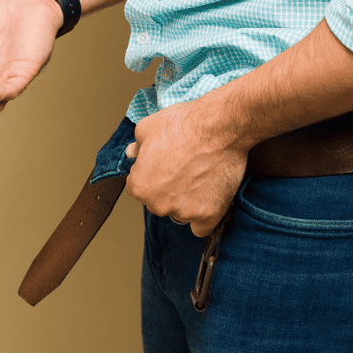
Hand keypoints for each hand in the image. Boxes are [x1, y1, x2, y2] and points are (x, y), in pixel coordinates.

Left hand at [123, 95, 252, 236]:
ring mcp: (183, 212)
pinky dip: (204, 217)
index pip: (139, 187)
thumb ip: (137, 146)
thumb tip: (133, 152)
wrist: (220, 127)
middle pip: (158, 202)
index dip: (151, 175)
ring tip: (200, 176)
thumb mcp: (147, 127)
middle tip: (184, 168)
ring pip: (179, 213)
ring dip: (186, 202)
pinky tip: (207, 200)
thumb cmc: (184, 125)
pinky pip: (201, 227)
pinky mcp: (208, 216)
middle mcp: (158, 204)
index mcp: (140, 186)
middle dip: (168, 189)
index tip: (165, 166)